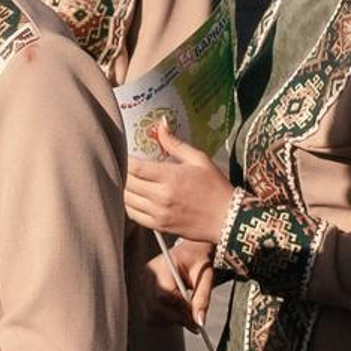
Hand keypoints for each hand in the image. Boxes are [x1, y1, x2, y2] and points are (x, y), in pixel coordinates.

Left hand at [123, 119, 238, 246]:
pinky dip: (128, 205)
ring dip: (123, 189)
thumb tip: (161, 123)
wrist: (228, 219)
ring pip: (127, 200)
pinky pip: (133, 215)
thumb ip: (175, 143)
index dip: (125, 159)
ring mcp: (159, 213)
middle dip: (123, 172)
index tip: (125, 153)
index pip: (135, 167)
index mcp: (171, 177)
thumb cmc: (215, 186)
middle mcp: (161, 196)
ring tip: (128, 180)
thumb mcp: (199, 159)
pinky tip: (134, 197)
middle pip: (127, 183)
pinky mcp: (159, 226)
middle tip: (124, 165)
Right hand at [142, 243, 215, 330]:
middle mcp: (147, 275)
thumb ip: (202, 298)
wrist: (189, 252)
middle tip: (194, 325)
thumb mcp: (206, 277)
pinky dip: (164, 318)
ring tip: (186, 314)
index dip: (179, 310)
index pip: (164, 294)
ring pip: (151, 313)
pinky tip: (176, 311)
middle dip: (176, 318)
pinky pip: (149, 315)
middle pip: (155, 306)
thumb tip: (199, 322)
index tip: (195, 320)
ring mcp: (142, 284)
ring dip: (170, 319)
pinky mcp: (143, 294)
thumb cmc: (198, 262)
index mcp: (161, 265)